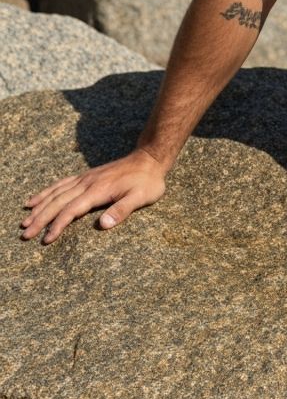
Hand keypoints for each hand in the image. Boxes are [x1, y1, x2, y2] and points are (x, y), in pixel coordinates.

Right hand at [20, 149, 167, 243]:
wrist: (150, 159)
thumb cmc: (147, 181)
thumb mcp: (141, 197)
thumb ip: (122, 210)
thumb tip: (103, 225)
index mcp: (99, 190)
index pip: (72, 210)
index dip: (58, 225)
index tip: (46, 240)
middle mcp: (88, 183)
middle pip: (58, 202)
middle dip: (40, 219)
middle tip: (25, 234)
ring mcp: (86, 178)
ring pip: (56, 192)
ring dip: (39, 206)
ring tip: (24, 220)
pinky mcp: (87, 176)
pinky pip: (61, 184)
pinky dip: (46, 192)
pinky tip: (36, 199)